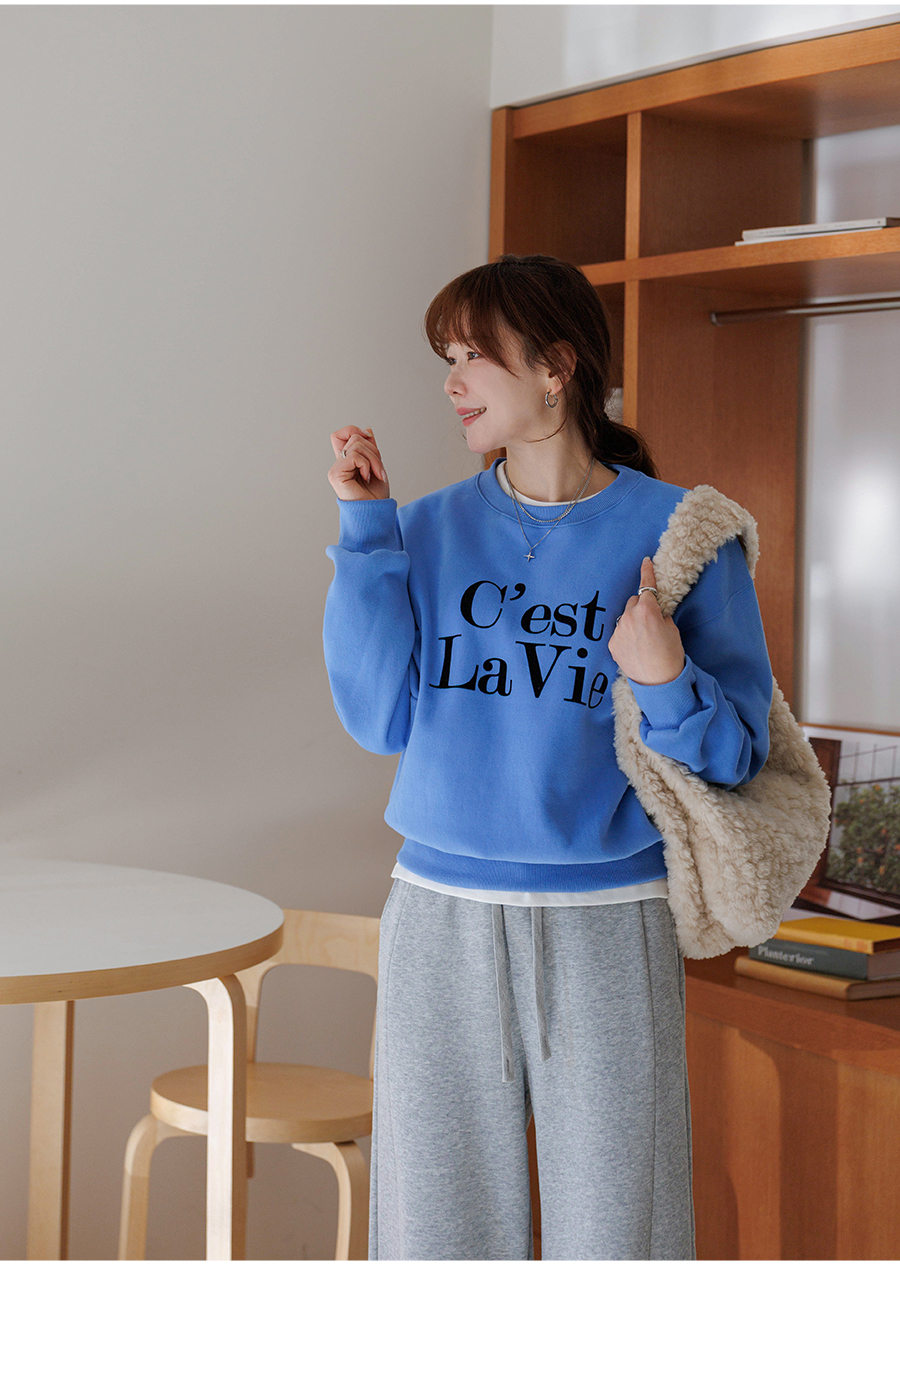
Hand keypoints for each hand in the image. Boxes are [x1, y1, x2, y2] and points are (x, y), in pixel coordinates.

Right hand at [328, 426, 389, 500]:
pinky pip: (354, 456)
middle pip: (354, 436)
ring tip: (376, 475)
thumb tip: (367, 429)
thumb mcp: (376, 465)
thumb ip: (370, 448)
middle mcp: (339, 463)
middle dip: (373, 450)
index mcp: (346, 461)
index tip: (369, 439)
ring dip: (373, 459)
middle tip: (379, 469)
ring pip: (356, 444)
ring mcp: (336, 469)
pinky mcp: (336, 474)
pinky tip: (367, 477)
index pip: (341, 434)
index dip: (354, 430)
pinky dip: (366, 465)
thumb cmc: (376, 496)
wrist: (376, 513)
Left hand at [608, 557, 685, 684]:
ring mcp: (619, 630)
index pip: (646, 585)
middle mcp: (629, 617)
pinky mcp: (612, 643)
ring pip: (625, 617)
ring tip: (644, 639)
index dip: (647, 572)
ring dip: (633, 621)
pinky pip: (620, 631)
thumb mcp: (672, 629)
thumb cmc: (670, 655)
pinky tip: (636, 647)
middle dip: (642, 607)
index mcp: (647, 610)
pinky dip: (627, 635)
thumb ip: (661, 615)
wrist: (659, 682)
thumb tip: (655, 611)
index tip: (646, 562)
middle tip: (652, 622)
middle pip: (635, 602)